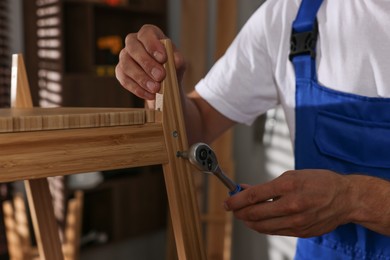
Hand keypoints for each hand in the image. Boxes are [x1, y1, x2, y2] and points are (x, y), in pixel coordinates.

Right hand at [115, 24, 185, 99]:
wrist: (165, 84)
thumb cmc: (171, 67)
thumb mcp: (178, 64)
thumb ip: (178, 61)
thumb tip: (176, 61)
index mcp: (149, 35)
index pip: (146, 33)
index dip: (153, 44)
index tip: (163, 58)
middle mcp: (133, 43)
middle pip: (133, 48)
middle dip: (147, 63)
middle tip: (160, 76)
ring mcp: (124, 57)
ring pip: (126, 65)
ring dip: (141, 78)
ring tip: (156, 88)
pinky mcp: (120, 72)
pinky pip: (124, 79)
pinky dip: (137, 89)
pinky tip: (150, 95)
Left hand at [224, 169, 354, 236]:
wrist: (345, 198)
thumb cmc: (319, 182)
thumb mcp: (291, 175)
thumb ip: (267, 186)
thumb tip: (245, 190)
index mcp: (288, 186)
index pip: (253, 196)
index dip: (235, 200)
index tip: (227, 202)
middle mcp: (291, 206)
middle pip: (254, 214)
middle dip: (238, 212)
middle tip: (232, 208)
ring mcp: (296, 222)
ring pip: (262, 226)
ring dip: (248, 220)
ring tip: (243, 214)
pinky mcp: (300, 232)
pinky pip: (274, 231)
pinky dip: (262, 226)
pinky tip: (258, 220)